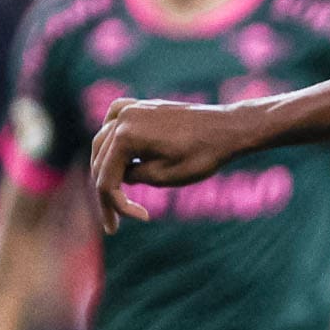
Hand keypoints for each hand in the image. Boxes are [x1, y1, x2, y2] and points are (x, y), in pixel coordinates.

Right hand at [89, 99, 258, 233]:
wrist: (229, 128)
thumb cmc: (203, 154)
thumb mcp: (165, 177)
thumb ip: (134, 177)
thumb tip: (118, 176)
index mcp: (126, 135)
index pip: (107, 178)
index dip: (115, 206)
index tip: (133, 221)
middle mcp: (121, 117)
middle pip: (101, 162)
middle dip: (106, 193)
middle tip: (113, 222)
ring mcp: (130, 108)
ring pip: (103, 143)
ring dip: (106, 168)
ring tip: (114, 197)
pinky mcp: (141, 106)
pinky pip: (114, 124)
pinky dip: (112, 143)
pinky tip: (115, 157)